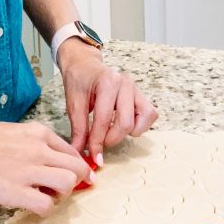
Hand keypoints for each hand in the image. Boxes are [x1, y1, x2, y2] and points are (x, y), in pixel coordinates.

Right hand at [0, 119, 90, 216]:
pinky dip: (43, 209)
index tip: (70, 177)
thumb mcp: (12, 130)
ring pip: (69, 185)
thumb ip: (32, 142)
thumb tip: (46, 158)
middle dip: (75, 182)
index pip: (72, 152)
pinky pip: (46, 206)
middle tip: (60, 189)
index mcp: (38, 132)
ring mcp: (28, 170)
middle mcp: (39, 149)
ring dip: (61, 195)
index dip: (74, 168)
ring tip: (44, 195)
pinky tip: (29, 204)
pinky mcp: (15, 192)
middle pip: (78, 169)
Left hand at [57, 39, 158, 161]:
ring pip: (142, 120)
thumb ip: (79, 129)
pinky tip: (123, 124)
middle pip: (126, 123)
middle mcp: (125, 83)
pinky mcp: (141, 95)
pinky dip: (140, 125)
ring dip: (127, 132)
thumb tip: (80, 154)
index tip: (94, 158)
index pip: (104, 120)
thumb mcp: (73, 103)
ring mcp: (136, 88)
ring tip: (111, 130)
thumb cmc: (79, 81)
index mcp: (108, 82)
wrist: (85, 65)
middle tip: (99, 143)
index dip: (97, 143)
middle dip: (111, 139)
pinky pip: (150, 115)